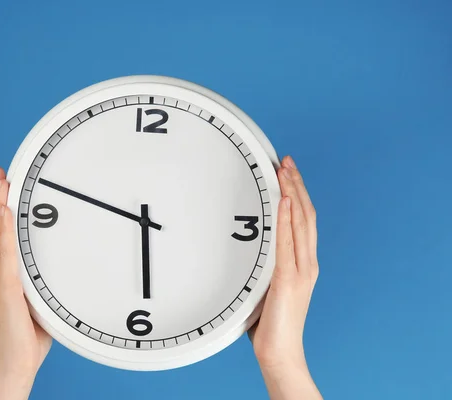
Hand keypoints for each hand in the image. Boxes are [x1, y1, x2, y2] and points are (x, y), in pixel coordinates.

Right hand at [0, 167, 51, 399]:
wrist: (16, 361)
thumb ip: (39, 279)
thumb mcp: (37, 298)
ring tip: (0, 182)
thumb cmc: (29, 334)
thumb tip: (58, 263)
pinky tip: (2, 211)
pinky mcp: (1, 287)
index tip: (1, 187)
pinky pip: (1, 252)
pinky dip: (0, 230)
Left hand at [249, 156, 321, 398]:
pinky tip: (283, 200)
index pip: (303, 220)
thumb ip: (265, 266)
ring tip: (284, 170)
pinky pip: (287, 242)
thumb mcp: (267, 286)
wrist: (279, 352)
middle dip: (296, 184)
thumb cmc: (270, 322)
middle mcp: (307, 262)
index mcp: (302, 263)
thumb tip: (248, 250)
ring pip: (300, 222)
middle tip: (286, 160)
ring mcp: (301, 270)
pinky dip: (286, 219)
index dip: (297, 194)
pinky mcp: (288, 279)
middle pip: (305, 214)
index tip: (287, 172)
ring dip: (292, 193)